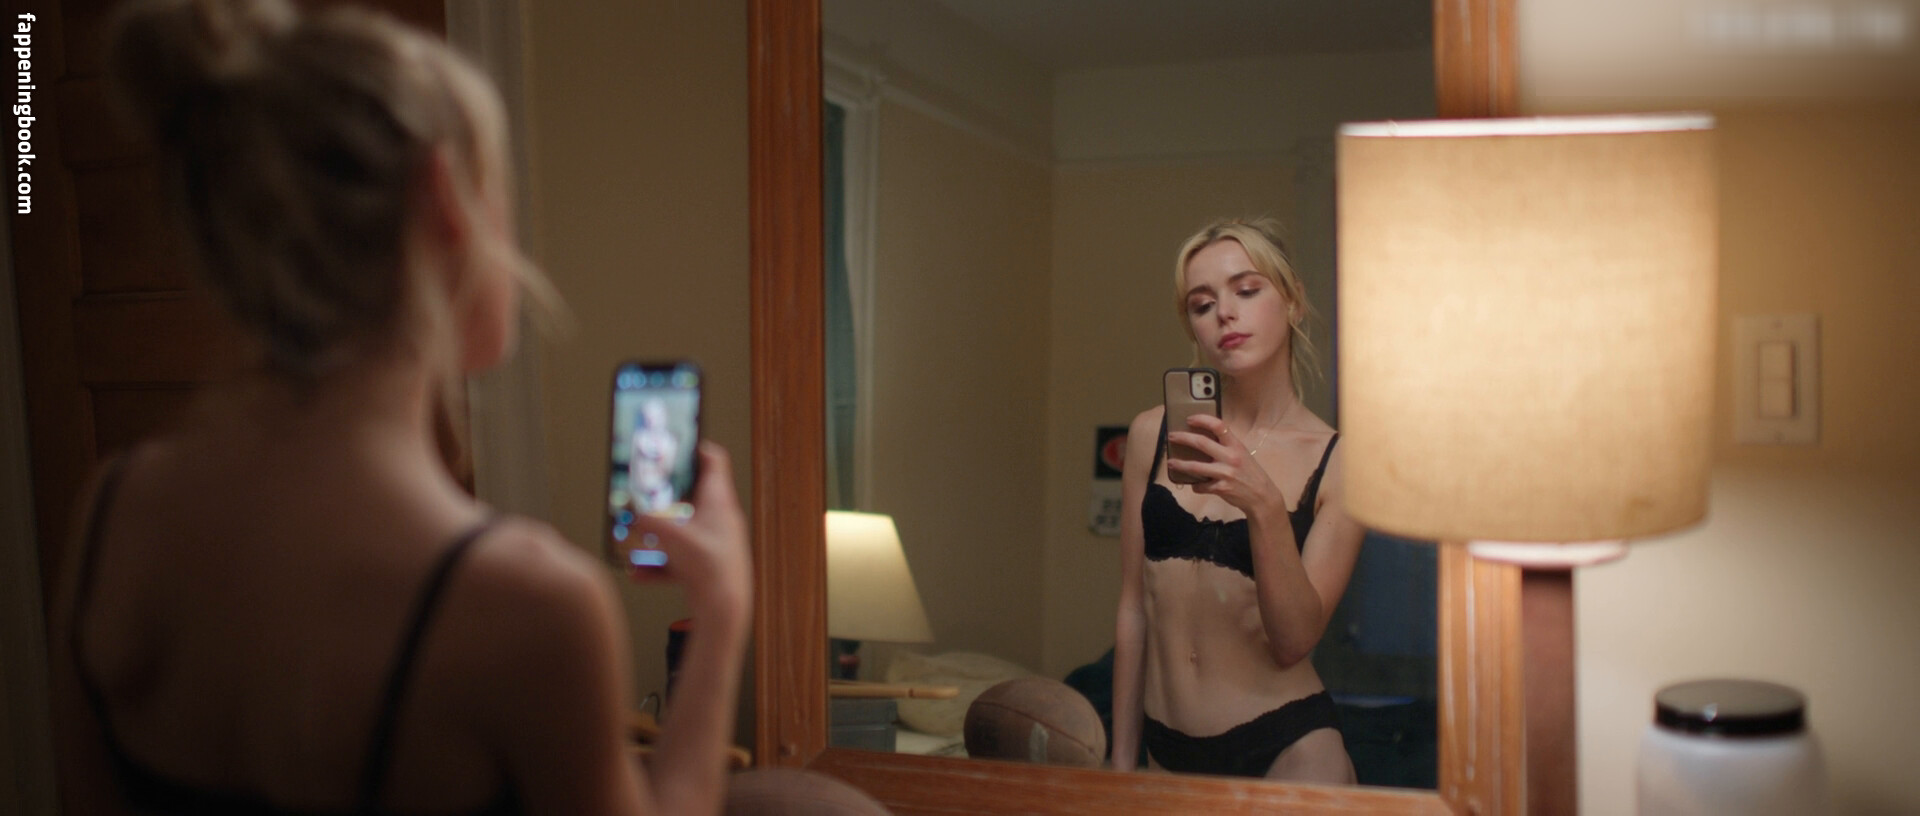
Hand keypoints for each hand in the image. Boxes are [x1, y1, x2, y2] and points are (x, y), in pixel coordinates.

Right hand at [624, 442, 751, 622]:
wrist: (723, 609)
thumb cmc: (709, 567)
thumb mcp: (672, 536)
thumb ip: (648, 521)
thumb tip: (632, 515)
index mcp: (719, 501)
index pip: (713, 461)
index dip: (695, 449)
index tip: (677, 444)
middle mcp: (719, 519)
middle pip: (691, 496)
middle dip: (665, 496)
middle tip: (646, 493)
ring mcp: (714, 543)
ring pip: (682, 530)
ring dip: (658, 535)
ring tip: (636, 539)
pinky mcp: (707, 565)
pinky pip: (678, 559)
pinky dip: (659, 564)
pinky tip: (638, 573)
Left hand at [1164, 414, 1284, 518]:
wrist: (1262, 496)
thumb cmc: (1250, 473)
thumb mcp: (1242, 454)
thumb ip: (1227, 446)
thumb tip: (1205, 439)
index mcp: (1236, 445)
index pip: (1219, 426)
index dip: (1202, 420)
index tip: (1189, 419)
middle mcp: (1230, 457)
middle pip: (1202, 443)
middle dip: (1183, 438)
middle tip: (1172, 436)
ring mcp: (1225, 473)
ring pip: (1196, 467)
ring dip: (1180, 464)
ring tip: (1171, 463)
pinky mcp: (1221, 488)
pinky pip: (1201, 486)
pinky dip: (1196, 486)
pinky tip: (1195, 485)